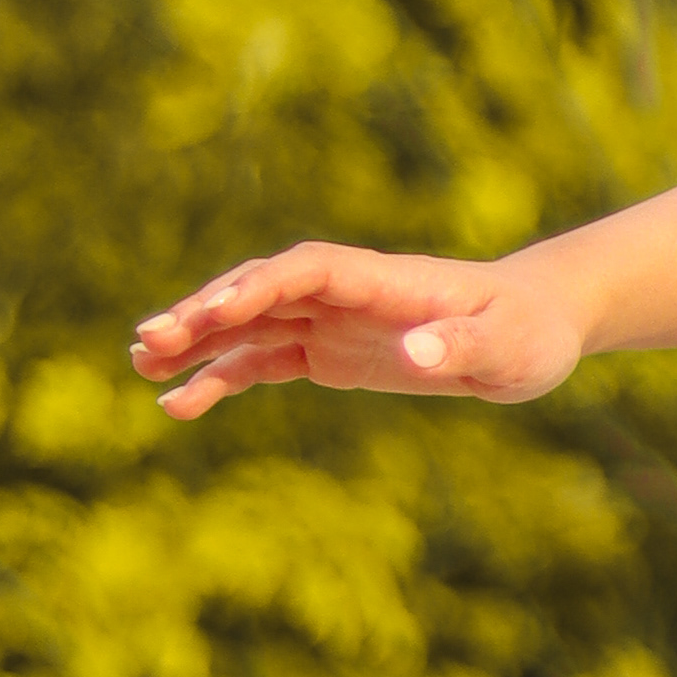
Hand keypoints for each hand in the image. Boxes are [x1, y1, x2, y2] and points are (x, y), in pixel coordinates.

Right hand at [130, 243, 587, 418]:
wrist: (534, 333)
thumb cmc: (528, 332)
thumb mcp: (508, 345)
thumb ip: (462, 345)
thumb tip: (417, 353)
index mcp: (386, 281)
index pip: (309, 270)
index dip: (262, 286)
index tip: (217, 310)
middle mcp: (349, 295)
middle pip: (264, 291)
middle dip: (208, 311)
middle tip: (151, 340)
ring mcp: (333, 322)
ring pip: (252, 325)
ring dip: (199, 342)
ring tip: (142, 366)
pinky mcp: (329, 353)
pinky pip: (265, 361)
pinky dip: (222, 378)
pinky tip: (179, 405)